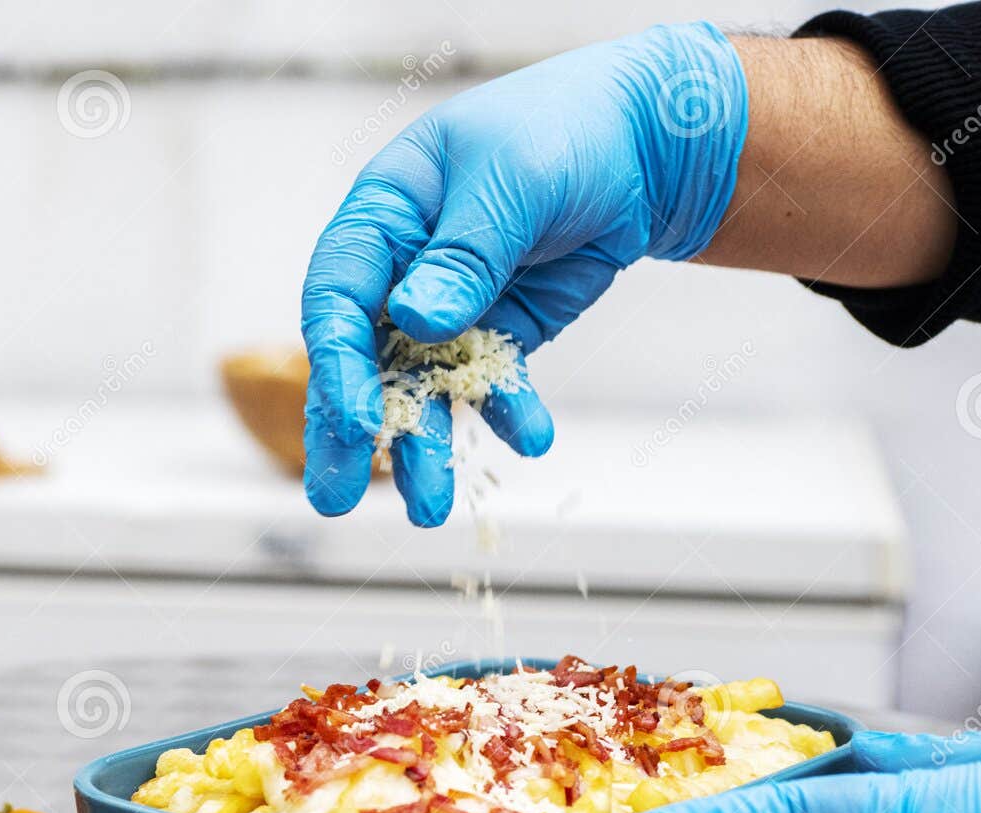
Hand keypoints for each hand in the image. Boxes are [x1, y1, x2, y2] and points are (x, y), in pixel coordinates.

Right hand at [300, 22, 747, 525]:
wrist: (646, 142)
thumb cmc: (564, 132)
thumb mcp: (512, 181)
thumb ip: (464, 253)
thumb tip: (417, 321)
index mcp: (382, 215)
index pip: (339, 298)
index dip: (340, 364)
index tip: (357, 422)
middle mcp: (401, 268)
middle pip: (361, 358)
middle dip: (350, 432)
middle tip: (334, 502)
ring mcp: (448, 306)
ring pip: (422, 387)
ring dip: (424, 447)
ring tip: (429, 511)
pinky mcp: (499, 332)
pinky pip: (491, 384)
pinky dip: (507, 413)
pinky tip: (532, 440)